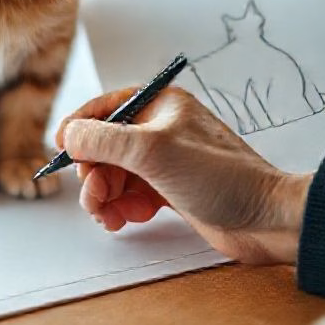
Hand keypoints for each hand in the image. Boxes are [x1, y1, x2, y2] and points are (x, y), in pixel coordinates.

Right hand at [57, 87, 312, 264]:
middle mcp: (158, 129)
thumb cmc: (220, 176)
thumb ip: (103, 140)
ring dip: (103, 195)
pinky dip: (120, 208)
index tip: (59, 149)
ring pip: (113, 174)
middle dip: (93, 173)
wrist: (265, 220)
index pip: (104, 108)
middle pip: (104, 147)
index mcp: (158, 104)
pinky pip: (128, 194)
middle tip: (93, 195)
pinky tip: (124, 219)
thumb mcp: (151, 151)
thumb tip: (69, 135)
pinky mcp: (168, 189)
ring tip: (106, 215)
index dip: (79, 128)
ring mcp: (163, 160)